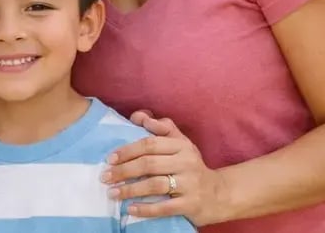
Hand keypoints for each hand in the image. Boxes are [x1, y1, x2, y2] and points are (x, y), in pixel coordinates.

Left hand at [102, 111, 226, 225]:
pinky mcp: (191, 204)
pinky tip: (130, 209)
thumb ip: (161, 127)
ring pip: (155, 185)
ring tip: (112, 193)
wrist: (219, 194)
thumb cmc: (191, 166)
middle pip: (149, 164)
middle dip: (123, 170)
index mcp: (182, 145)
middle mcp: (187, 162)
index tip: (110, 158)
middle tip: (105, 177)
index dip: (127, 150)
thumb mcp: (181, 143)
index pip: (150, 144)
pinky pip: (165, 207)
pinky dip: (146, 209)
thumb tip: (138, 116)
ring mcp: (190, 184)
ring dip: (130, 189)